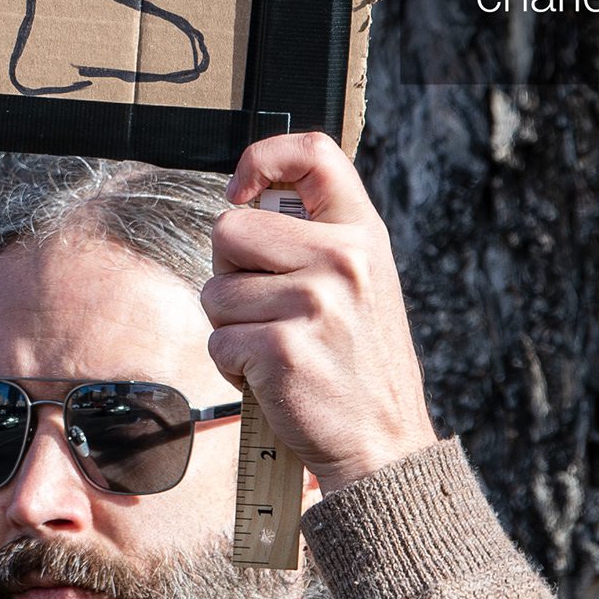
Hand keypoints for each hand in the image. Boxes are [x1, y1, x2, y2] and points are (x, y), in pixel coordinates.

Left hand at [202, 131, 438, 495]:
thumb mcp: (364, 283)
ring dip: (231, 325)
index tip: (243, 190)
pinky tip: (272, 377)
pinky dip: (232, 365)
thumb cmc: (359, 362)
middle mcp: (343, 260)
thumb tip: (245, 200)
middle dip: (230, 272)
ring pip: (215, 291)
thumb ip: (318, 237)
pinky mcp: (283, 349)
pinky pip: (217, 340)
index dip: (264, 158)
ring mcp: (314, 304)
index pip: (314, 154)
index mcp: (363, 234)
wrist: (383, 443)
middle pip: (229, 229)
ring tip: (279, 348)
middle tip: (268, 308)